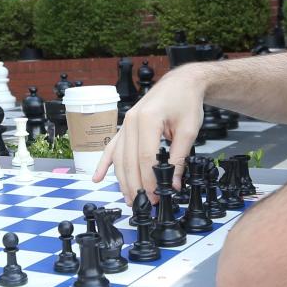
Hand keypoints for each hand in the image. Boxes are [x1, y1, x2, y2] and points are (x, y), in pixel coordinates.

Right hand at [92, 66, 204, 203]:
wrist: (181, 83)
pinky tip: (97, 177)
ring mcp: (126, 123)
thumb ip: (179, 158)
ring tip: (130, 199)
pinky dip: (104, 163)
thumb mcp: (188, 130)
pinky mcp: (125, 126)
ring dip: (123, 180)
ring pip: (119, 158)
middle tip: (146, 203)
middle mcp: (131, 121)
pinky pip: (112, 147)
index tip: (158, 195)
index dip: (150, 180)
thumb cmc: (185, 101)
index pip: (146, 157)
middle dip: (136, 185)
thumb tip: (174, 183)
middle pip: (129, 160)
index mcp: (147, 119)